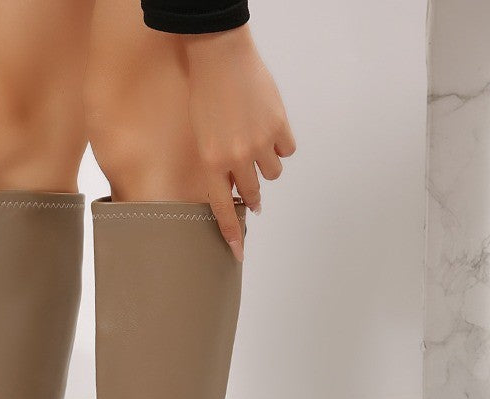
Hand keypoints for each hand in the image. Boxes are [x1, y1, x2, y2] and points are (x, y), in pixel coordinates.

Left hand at [182, 24, 295, 259]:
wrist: (219, 56)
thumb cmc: (205, 93)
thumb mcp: (201, 136)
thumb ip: (217, 163)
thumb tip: (235, 184)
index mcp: (211, 162)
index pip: (223, 208)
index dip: (232, 232)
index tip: (237, 252)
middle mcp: (236, 158)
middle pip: (252, 192)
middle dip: (252, 194)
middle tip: (253, 194)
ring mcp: (259, 143)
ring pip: (273, 172)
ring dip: (266, 163)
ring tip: (256, 142)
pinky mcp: (278, 125)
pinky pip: (287, 149)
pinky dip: (281, 143)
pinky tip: (270, 128)